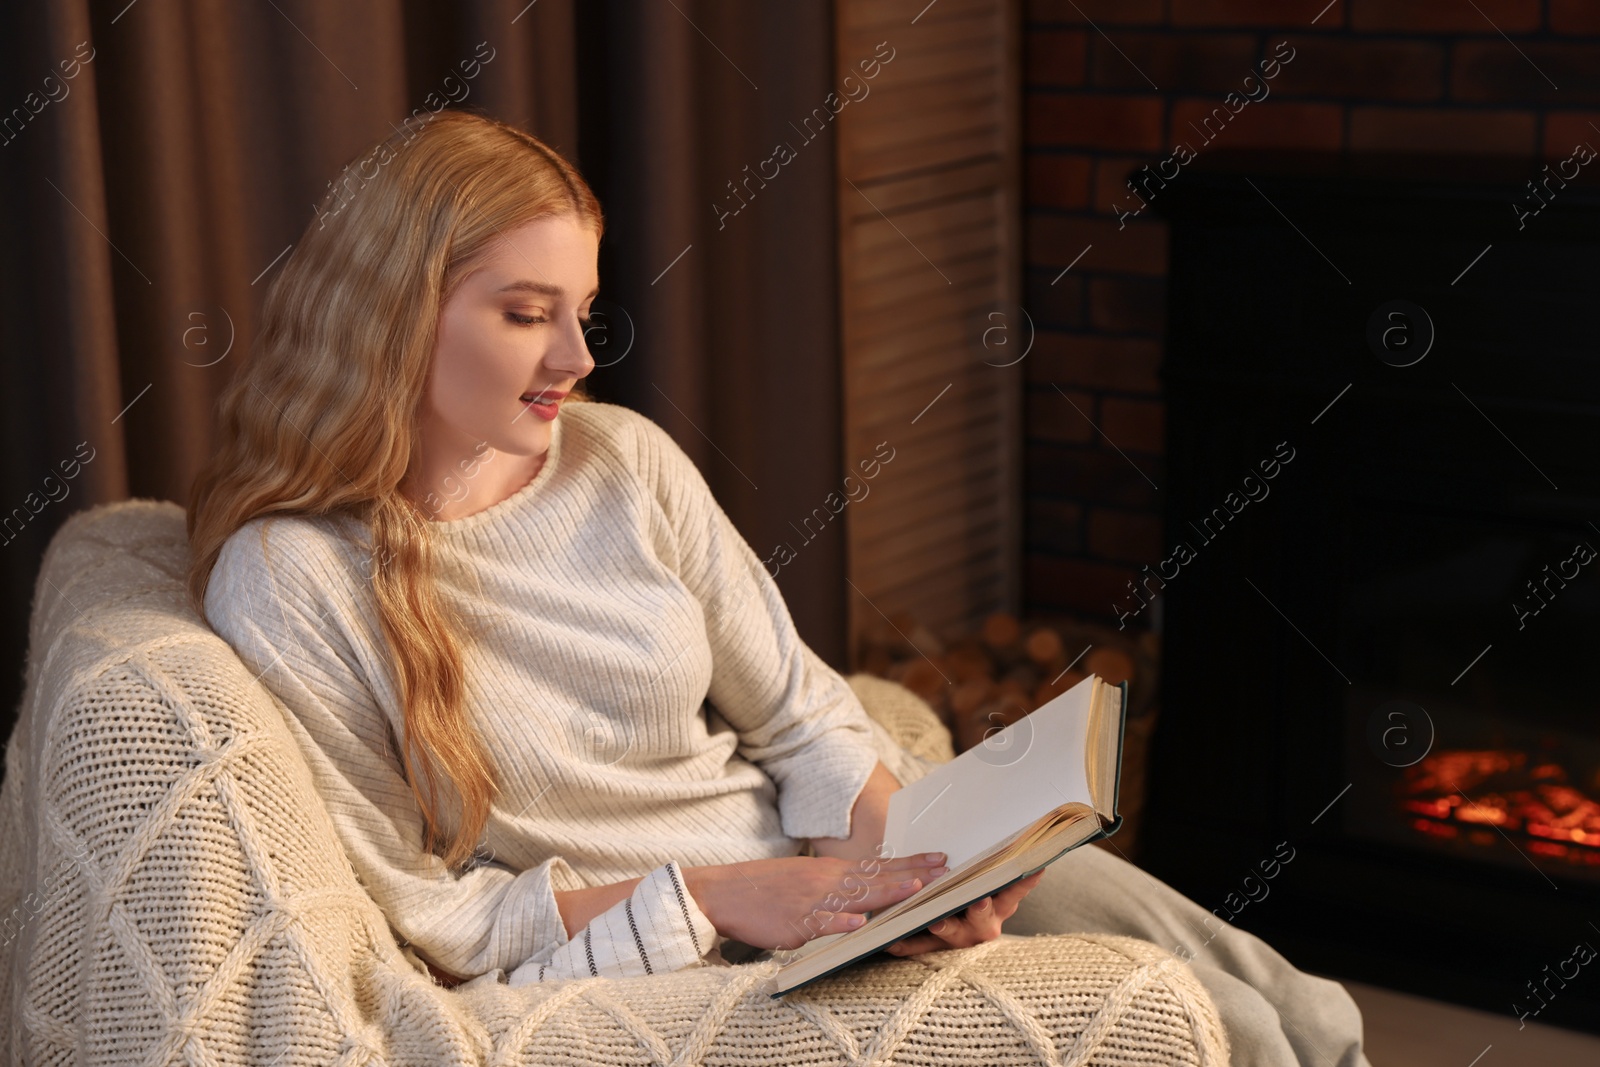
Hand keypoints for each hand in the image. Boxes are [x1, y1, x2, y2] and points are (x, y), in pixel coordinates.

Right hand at [682, 852, 948, 950]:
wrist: (724, 893)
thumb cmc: (768, 890)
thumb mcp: (807, 879)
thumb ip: (839, 885)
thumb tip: (870, 890)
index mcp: (832, 871)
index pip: (880, 865)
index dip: (912, 862)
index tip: (942, 858)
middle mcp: (827, 881)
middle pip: (878, 878)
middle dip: (914, 874)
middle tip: (946, 871)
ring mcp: (812, 900)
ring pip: (856, 897)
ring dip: (886, 893)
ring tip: (913, 889)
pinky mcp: (794, 922)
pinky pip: (820, 922)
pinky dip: (840, 922)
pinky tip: (859, 924)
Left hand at [881, 869, 1044, 955]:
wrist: (945, 927)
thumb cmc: (970, 894)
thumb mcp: (982, 879)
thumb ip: (991, 865)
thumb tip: (1015, 838)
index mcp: (999, 906)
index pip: (1015, 891)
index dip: (1024, 882)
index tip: (1034, 869)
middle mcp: (982, 925)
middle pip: (984, 919)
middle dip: (981, 909)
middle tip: (978, 899)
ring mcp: (958, 938)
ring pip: (952, 935)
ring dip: (945, 927)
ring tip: (935, 920)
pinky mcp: (932, 948)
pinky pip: (918, 947)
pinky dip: (907, 944)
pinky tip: (893, 942)